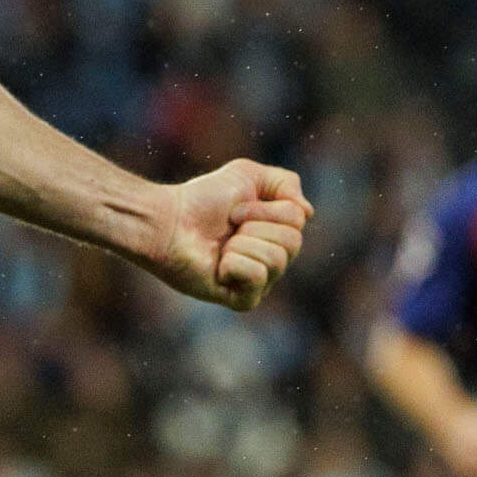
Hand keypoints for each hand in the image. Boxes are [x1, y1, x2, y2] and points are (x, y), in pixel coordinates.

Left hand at [144, 158, 312, 311]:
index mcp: (278, 232)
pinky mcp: (243, 300)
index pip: (298, 219)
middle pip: (293, 242)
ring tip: (222, 246)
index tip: (235, 208)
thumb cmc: (203, 199)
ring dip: (243, 244)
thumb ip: (286, 183)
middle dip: (256, 226)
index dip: (266, 209)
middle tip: (228, 227)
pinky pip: (258, 277)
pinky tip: (219, 265)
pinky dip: (235, 263)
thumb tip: (308, 213)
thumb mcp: (248, 175)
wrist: (168, 222)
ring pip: (277, 260)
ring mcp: (260, 283)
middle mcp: (274, 260)